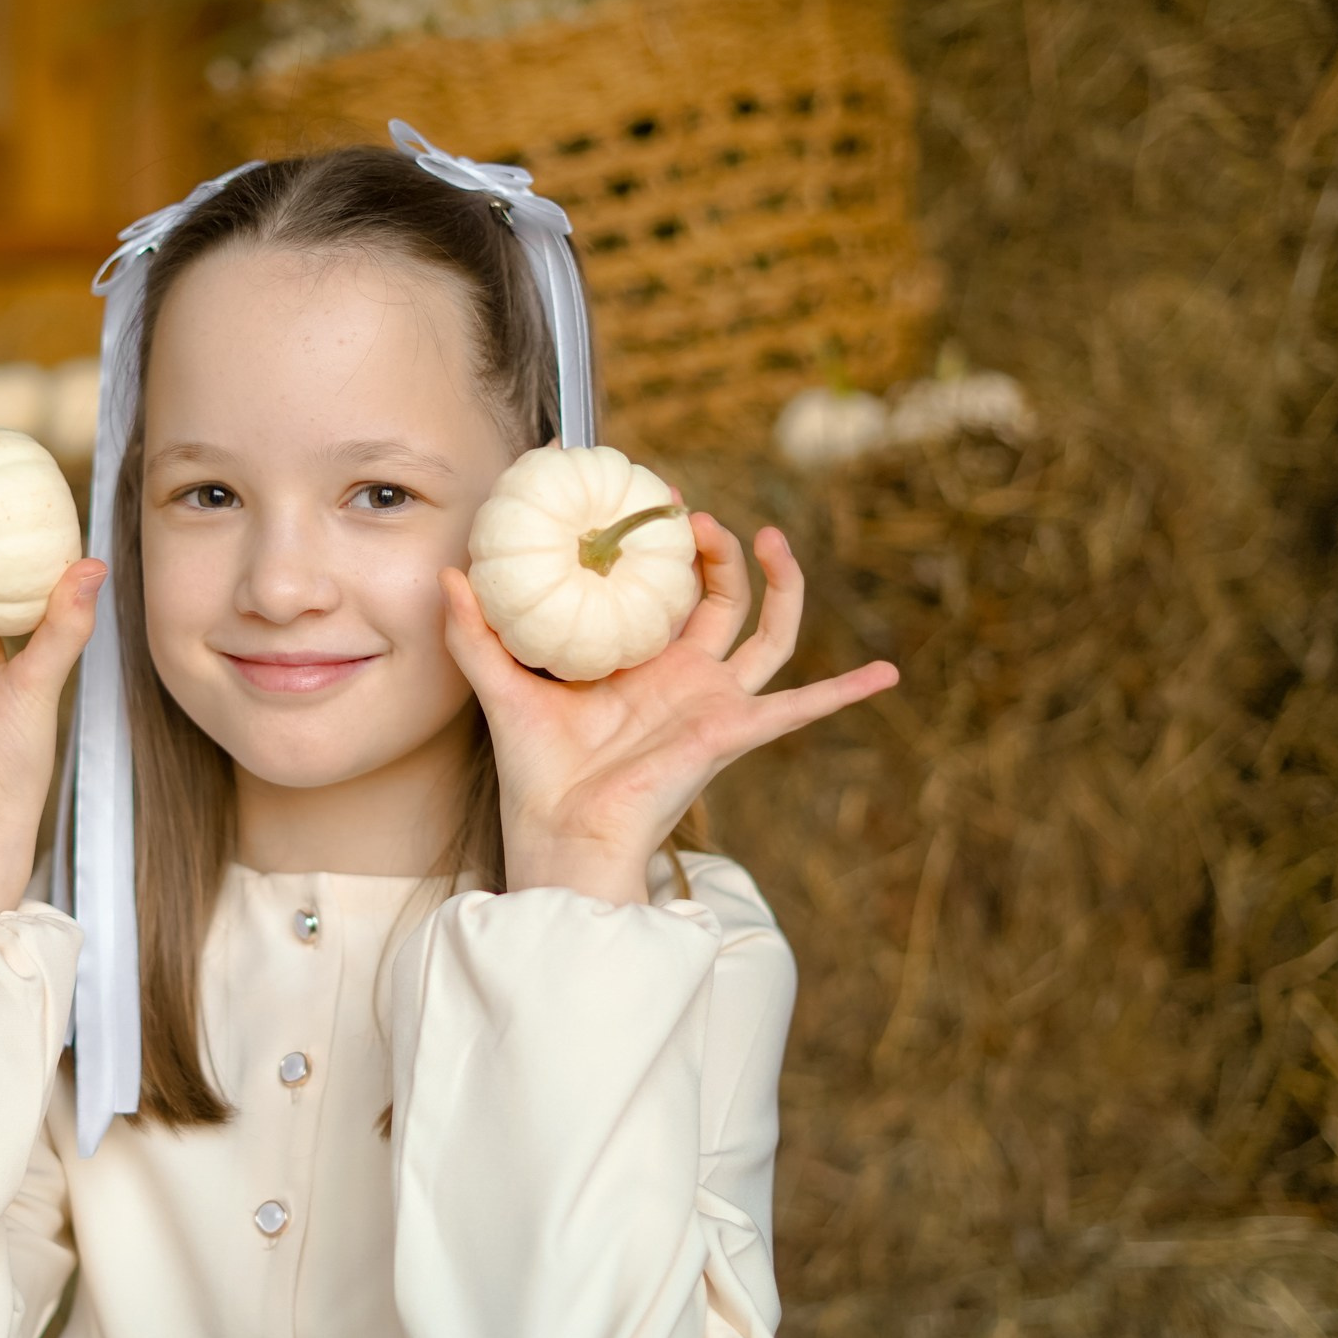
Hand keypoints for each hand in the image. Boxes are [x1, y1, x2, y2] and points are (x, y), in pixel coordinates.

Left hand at [440, 511, 896, 904]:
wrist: (560, 836)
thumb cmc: (536, 775)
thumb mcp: (502, 687)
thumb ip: (477, 633)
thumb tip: (451, 574)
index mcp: (638, 665)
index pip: (665, 592)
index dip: (667, 547)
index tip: (656, 502)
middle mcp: (683, 679)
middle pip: (723, 599)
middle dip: (717, 551)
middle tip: (693, 515)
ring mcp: (714, 702)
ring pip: (767, 630)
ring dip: (779, 583)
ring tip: (766, 537)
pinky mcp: (732, 731)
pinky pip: (802, 708)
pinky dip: (846, 692)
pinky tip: (886, 675)